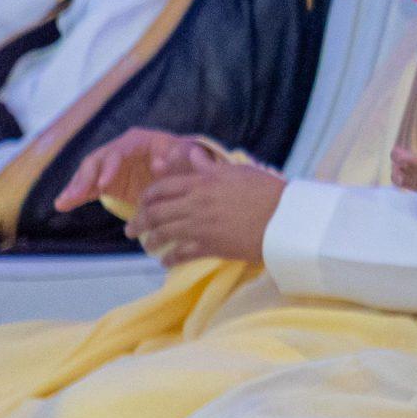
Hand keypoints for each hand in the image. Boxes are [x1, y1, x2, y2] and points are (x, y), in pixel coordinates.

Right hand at [56, 127, 202, 212]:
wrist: (181, 166)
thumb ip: (177, 158)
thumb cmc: (184, 158)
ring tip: (63, 202)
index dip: (110, 168)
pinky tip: (63, 205)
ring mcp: (110, 164)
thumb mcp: (186, 155)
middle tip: (76, 195)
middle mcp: (119, 149)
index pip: (119, 152)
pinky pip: (88, 187)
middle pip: (97, 161)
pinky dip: (76, 195)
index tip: (103, 185)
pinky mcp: (106, 180)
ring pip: (88, 173)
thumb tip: (160, 165)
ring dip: (75, 187)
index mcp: (138, 140)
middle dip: (85, 179)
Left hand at [125, 144, 284, 264]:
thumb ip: (210, 166)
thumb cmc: (266, 191)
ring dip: (151, 241)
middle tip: (131, 230)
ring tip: (148, 246)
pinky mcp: (211, 246)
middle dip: (139, 222)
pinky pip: (181, 254)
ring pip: (164, 234)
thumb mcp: (238, 171)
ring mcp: (200, 226)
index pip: (161, 189)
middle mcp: (195, 204)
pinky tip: (165, 262)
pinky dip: (170, 259)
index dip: (147, 198)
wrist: (285, 218)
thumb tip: (193, 155)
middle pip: (155, 213)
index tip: (142, 205)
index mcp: (201, 183)